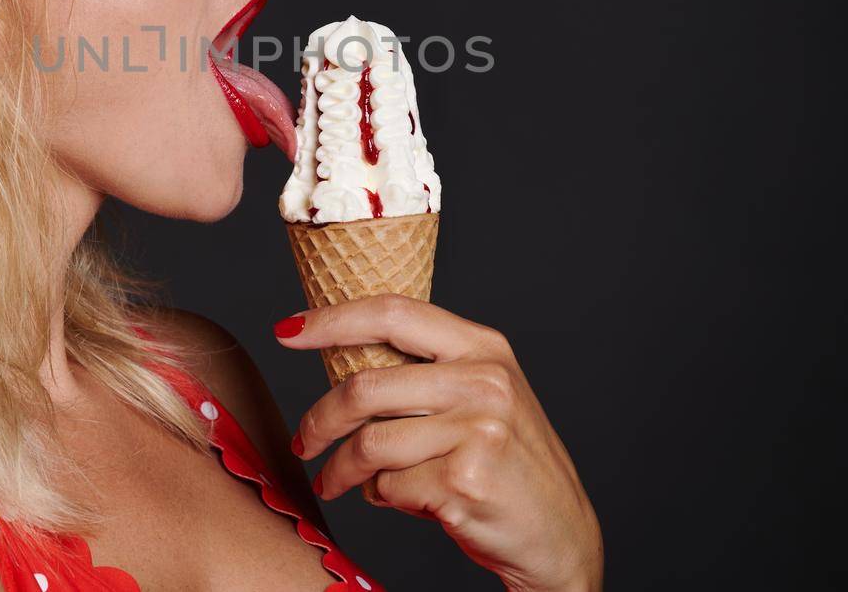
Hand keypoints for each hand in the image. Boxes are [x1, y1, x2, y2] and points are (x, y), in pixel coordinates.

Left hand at [275, 293, 602, 591]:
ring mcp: (478, 429)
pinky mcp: (465, 480)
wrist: (560, 534)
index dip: (332, 319)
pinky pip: (390, 486)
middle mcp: (484, 380)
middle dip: (319, 420)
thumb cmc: (507, 462)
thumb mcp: (480, 396)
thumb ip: (424, 372)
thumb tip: (336, 355)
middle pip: (365, 386)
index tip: (287, 331)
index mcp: (483, 347)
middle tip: (303, 443)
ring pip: (370, 443)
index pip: (391, 312)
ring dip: (344, 471)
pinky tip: (403, 500)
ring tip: (340, 482)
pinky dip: (384, 497)